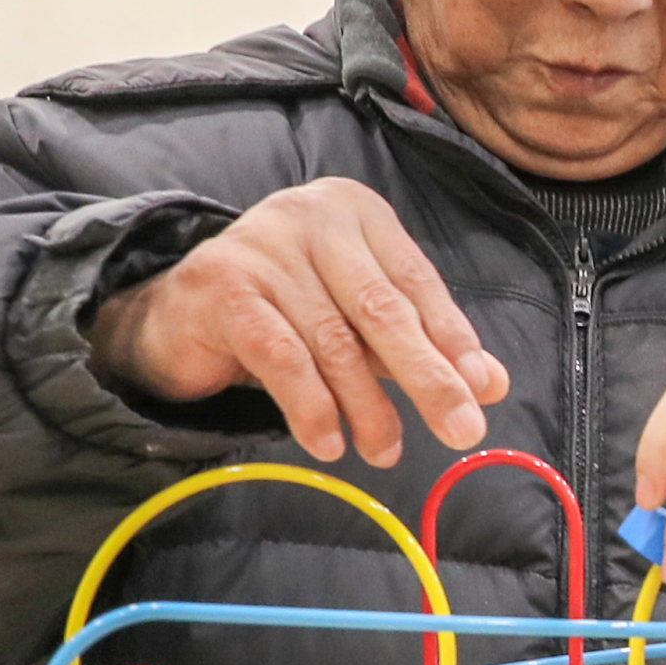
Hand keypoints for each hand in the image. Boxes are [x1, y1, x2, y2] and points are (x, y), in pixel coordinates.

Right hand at [89, 179, 508, 467]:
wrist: (175, 315)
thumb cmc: (284, 313)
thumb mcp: (359, 322)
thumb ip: (422, 344)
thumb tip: (491, 384)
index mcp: (354, 212)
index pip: (416, 282)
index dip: (453, 340)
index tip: (483, 391)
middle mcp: (310, 217)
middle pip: (383, 309)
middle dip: (428, 377)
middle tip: (462, 431)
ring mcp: (262, 247)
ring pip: (334, 340)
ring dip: (367, 407)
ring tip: (385, 452)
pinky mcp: (221, 287)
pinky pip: (281, 356)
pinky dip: (310, 406)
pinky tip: (328, 443)